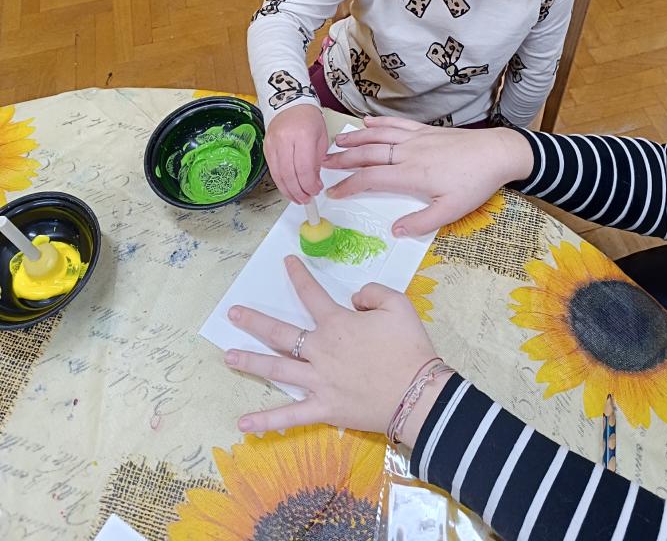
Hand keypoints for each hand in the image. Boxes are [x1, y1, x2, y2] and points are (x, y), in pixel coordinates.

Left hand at [226, 256, 446, 446]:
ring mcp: (318, 381)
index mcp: (337, 324)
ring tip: (228, 357)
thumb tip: (354, 298)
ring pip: (277, 370)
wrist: (419, 393)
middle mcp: (320, 350)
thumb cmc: (409, 348)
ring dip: (251, 362)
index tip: (287, 261)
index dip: (298, 275)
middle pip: (280, 334)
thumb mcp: (399, 305)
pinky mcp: (324, 409)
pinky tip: (244, 423)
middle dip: (254, 322)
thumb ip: (372, 292)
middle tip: (232, 313)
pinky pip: (290, 416)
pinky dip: (267, 421)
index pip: (311, 294)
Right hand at [264, 105, 327, 202]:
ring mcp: (272, 144)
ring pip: (278, 175)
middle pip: (289, 174)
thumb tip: (312, 182)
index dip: (310, 185)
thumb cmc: (308, 118)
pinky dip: (281, 182)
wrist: (290, 103)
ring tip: (298, 198)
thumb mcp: (321, 138)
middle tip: (307, 199)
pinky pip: (272, 170)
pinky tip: (288, 189)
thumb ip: (317, 161)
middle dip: (299, 192)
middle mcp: (285, 139)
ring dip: (288, 191)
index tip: (316, 190)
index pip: (304, 168)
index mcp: (303, 135)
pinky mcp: (265, 148)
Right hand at [322, 117, 534, 235]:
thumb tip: (394, 231)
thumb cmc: (476, 183)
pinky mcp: (426, 130)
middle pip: (368, 154)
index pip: (371, 179)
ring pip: (379, 136)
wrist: (497, 153)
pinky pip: (397, 124)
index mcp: (411, 174)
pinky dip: (380, 123)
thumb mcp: (451, 211)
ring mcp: (417, 138)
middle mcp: (409, 153)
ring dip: (355, 139)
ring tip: (336, 141)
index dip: (348, 186)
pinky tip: (368, 122)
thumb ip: (421, 222)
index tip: (332, 192)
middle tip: (322, 163)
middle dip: (343, 159)